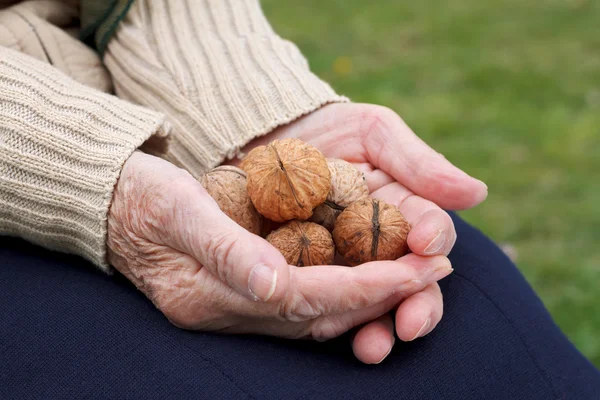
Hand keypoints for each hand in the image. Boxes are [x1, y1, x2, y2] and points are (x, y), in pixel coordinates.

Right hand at [107, 151, 452, 356]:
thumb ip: (224, 248)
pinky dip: (341, 288)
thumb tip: (275, 284)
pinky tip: (370, 270)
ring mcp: (234, 307)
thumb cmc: (141, 197)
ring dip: (369, 294)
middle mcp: (228, 310)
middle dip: (382, 294)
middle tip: (435, 270)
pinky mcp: (241, 294)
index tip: (418, 269)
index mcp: (210, 295)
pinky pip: (303, 302)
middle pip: (320, 314)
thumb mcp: (177, 207)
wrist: (112, 205)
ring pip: (317, 314)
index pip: (308, 298)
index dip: (366, 287)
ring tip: (417, 270)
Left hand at [233, 103, 487, 362]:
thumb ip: (418, 163)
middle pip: (409, 284)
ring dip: (376, 328)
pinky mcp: (306, 278)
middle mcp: (379, 247)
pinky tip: (326, 333)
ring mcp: (344, 266)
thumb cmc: (326, 128)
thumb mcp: (372, 133)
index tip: (425, 244)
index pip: (430, 233)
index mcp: (403, 213)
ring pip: (370, 304)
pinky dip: (329, 321)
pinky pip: (321, 304)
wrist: (265, 137)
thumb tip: (476, 193)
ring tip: (372, 347)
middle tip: (411, 323)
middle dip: (415, 306)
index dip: (432, 240)